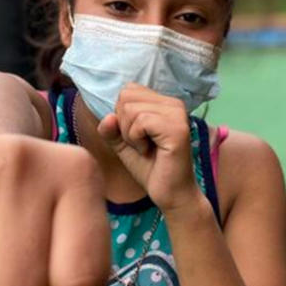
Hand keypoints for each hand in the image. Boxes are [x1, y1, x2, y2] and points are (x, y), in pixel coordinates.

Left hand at [96, 83, 203, 212]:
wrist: (169, 194)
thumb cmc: (150, 168)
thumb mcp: (123, 144)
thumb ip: (111, 129)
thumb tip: (107, 117)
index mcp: (164, 102)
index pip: (128, 91)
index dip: (122, 116)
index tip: (137, 137)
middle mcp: (173, 103)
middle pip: (126, 97)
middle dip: (123, 124)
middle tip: (141, 144)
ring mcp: (177, 114)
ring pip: (131, 109)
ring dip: (130, 134)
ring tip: (145, 148)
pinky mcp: (177, 128)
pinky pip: (140, 121)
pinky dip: (136, 139)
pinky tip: (148, 151)